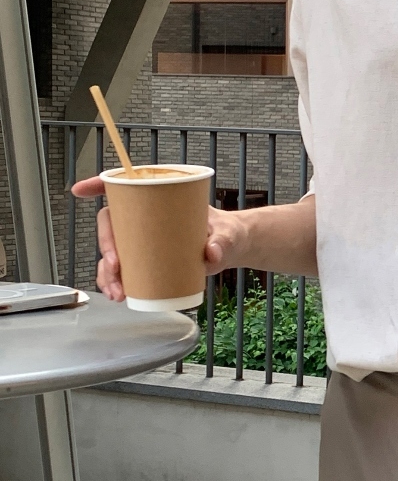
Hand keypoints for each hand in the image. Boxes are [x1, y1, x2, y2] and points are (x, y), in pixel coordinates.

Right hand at [70, 176, 248, 301]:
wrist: (233, 248)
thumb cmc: (227, 232)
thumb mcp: (228, 234)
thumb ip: (223, 242)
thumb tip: (212, 253)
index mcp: (162, 201)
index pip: (126, 189)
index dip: (99, 185)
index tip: (81, 190)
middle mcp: (147, 219)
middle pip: (113, 225)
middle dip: (105, 247)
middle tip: (115, 267)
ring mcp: (145, 241)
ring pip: (113, 252)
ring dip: (107, 273)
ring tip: (118, 292)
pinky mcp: (148, 260)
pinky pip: (123, 270)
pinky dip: (115, 282)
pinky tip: (117, 295)